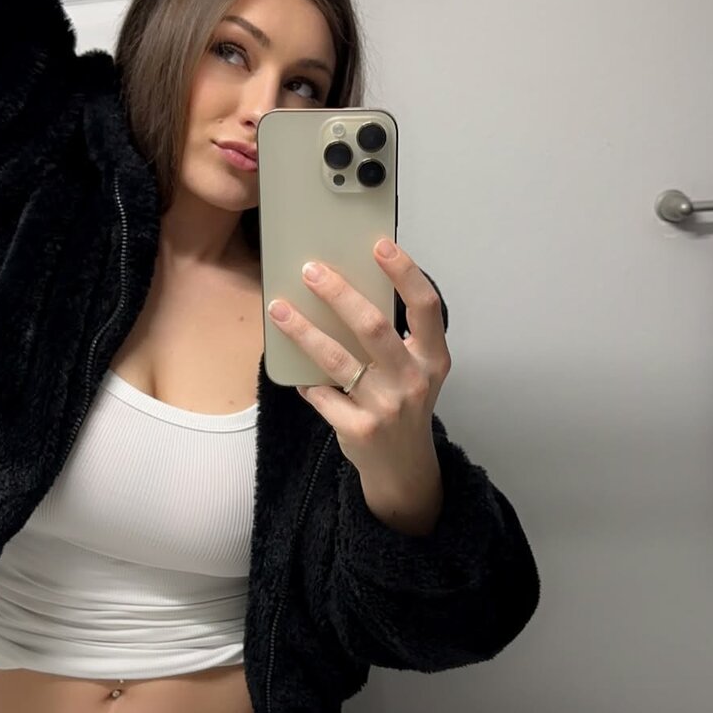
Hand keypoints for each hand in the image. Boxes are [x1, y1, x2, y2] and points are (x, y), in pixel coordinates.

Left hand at [266, 239, 451, 527]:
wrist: (404, 468)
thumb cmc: (405, 405)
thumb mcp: (417, 369)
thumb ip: (397, 335)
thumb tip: (350, 284)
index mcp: (433, 358)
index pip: (425, 306)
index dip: (404, 273)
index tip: (380, 244)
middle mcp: (414, 380)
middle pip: (373, 327)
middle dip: (339, 294)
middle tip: (310, 270)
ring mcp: (386, 407)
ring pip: (337, 359)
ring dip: (304, 330)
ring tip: (279, 308)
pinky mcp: (358, 429)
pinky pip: (321, 393)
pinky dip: (304, 378)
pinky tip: (292, 366)